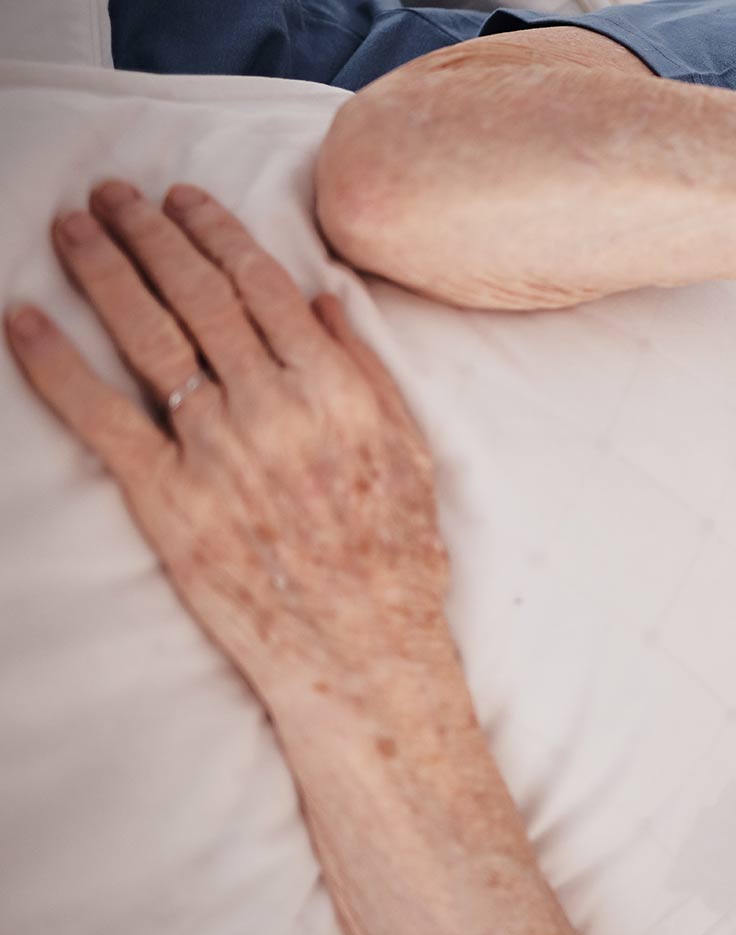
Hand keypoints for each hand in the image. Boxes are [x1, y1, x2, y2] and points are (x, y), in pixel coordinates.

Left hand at [5, 180, 448, 697]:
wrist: (364, 649)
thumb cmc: (397, 556)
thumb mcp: (409, 451)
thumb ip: (366, 370)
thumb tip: (322, 297)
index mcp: (335, 388)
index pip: (261, 284)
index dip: (216, 231)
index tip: (185, 201)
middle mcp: (272, 405)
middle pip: (196, 295)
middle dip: (149, 232)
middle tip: (114, 196)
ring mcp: (216, 451)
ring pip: (146, 336)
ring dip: (103, 270)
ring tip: (72, 228)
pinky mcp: (168, 501)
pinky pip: (101, 418)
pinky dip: (55, 364)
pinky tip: (24, 322)